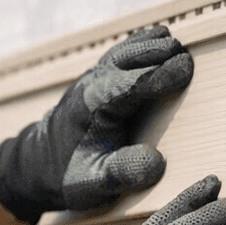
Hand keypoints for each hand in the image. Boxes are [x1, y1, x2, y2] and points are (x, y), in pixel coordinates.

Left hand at [0, 25, 192, 224]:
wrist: (38, 164)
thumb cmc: (68, 175)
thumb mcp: (92, 184)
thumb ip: (122, 173)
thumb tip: (156, 162)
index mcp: (92, 107)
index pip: (131, 84)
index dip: (160, 75)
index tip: (186, 70)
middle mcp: (92, 85)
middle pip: (128, 59)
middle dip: (158, 54)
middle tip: (187, 56)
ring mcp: (93, 78)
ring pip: (124, 51)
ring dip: (149, 45)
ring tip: (174, 42)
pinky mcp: (98, 79)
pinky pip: (121, 54)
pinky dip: (140, 44)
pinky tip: (158, 40)